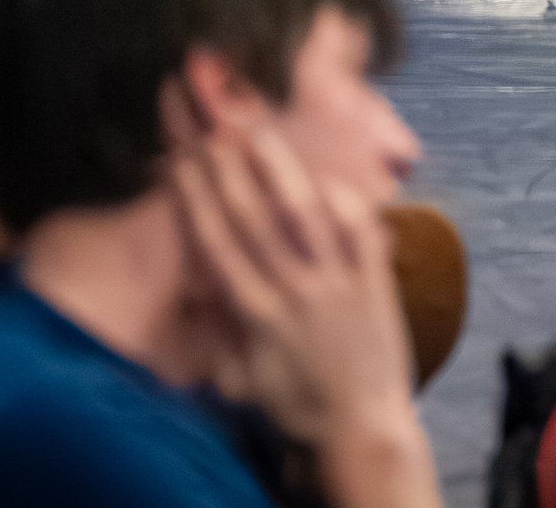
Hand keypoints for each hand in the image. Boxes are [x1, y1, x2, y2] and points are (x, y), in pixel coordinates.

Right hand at [172, 127, 439, 507]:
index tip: (181, 162)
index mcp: (257, 314)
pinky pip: (360, 227)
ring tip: (259, 130)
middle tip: (211, 129)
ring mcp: (338, 281)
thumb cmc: (298, 404)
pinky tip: (323, 171)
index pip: (218, 243)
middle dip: (228, 170)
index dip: (196, 198)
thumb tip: (191, 284)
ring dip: (278, 168)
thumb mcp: (242, 380)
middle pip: (254, 217)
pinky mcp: (374, 278)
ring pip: (305, 212)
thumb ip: (218, 331)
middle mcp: (294, 290)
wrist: (362, 427)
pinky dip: (342, 196)